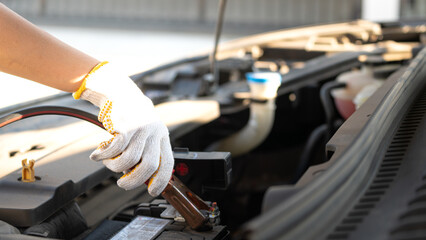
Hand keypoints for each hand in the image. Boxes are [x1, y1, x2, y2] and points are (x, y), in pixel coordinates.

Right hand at [73, 62, 173, 195]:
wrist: (118, 91)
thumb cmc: (131, 116)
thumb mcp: (146, 132)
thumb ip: (145, 152)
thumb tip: (139, 177)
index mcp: (162, 136)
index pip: (167, 163)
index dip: (161, 180)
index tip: (152, 191)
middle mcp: (154, 132)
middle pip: (148, 166)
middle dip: (133, 180)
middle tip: (122, 183)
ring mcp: (140, 128)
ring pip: (129, 160)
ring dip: (114, 166)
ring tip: (107, 162)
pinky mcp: (124, 125)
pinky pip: (114, 149)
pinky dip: (103, 156)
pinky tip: (98, 154)